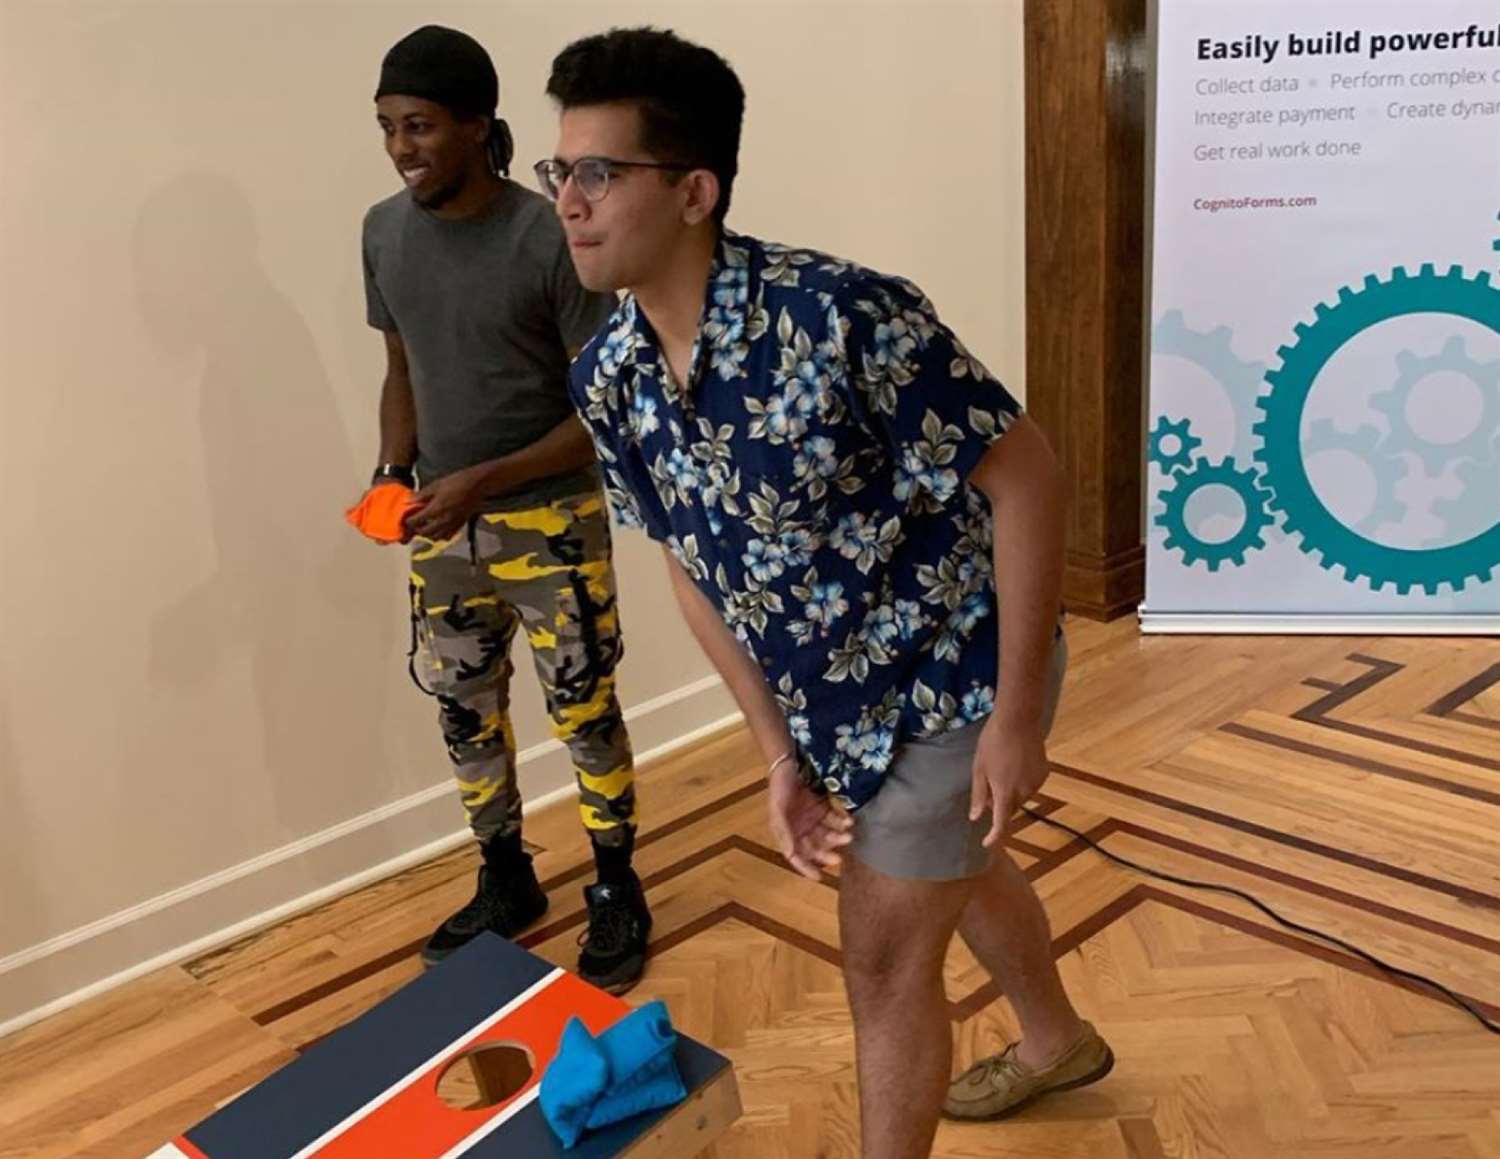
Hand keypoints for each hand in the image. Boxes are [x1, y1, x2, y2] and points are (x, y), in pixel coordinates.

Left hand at [403, 468, 483, 541]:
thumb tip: (409, 501)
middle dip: (417, 530)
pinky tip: (439, 528)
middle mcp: (444, 519)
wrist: (477, 485)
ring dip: (428, 534)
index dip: (409, 521)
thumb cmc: (458, 482)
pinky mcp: (460, 524)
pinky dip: (441, 535)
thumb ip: (422, 495)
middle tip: (415, 524)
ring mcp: (453, 523)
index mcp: (436, 508)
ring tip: (426, 527)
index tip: (407, 519)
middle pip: (425, 532)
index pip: (417, 521)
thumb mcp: (436, 485)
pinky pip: (448, 536)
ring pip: (436, 537)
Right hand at [766, 757, 853, 880]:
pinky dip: (843, 822)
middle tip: (839, 857)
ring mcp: (813, 818)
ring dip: (838, 837)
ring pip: (828, 835)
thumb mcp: (778, 810)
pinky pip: (835, 819)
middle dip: (827, 854)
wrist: (789, 762)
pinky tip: (849, 821)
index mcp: (787, 833)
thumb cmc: (779, 786)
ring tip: (848, 835)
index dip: (806, 868)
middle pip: (815, 848)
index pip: (796, 856)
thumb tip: (790, 853)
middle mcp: (801, 828)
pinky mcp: (823, 807)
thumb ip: (784, 832)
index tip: (818, 877)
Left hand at [969, 715, 1049, 848]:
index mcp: (1005, 792)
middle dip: (999, 803)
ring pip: (1021, 797)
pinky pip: (1030, 785)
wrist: (1018, 720)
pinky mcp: (1044, 773)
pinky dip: (1022, 781)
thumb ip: (979, 795)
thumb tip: (976, 818)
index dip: (994, 837)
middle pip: (1010, 808)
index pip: (1001, 823)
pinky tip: (1016, 763)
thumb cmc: (992, 742)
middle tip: (989, 783)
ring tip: (1002, 767)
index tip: (987, 844)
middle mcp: (1023, 792)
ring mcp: (1036, 783)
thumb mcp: (979, 768)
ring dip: (1011, 791)